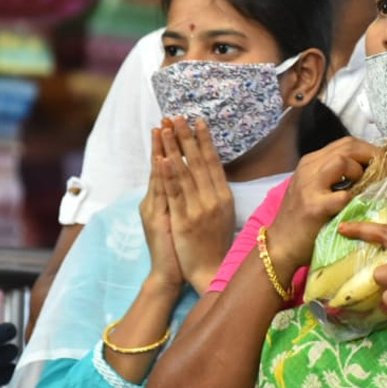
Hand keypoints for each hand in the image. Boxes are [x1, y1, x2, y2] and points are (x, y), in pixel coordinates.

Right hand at [140, 127, 182, 289]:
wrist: (171, 275)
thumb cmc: (180, 248)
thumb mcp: (181, 219)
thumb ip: (182, 198)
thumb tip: (192, 179)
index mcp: (162, 200)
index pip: (166, 166)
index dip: (168, 145)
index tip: (172, 123)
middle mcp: (156, 201)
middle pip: (161, 165)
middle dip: (165, 141)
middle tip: (167, 117)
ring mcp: (154, 210)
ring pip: (158, 176)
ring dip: (161, 151)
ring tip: (162, 129)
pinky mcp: (157, 221)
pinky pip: (161, 195)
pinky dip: (161, 177)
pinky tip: (161, 160)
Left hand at [159, 117, 234, 290]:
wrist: (211, 271)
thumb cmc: (215, 243)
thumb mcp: (223, 214)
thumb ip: (216, 192)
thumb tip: (212, 170)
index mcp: (223, 196)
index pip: (213, 161)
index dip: (205, 140)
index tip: (198, 121)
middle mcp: (213, 199)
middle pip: (199, 161)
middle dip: (187, 137)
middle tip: (178, 116)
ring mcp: (199, 209)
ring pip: (185, 172)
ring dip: (175, 148)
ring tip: (167, 128)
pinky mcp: (184, 220)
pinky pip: (175, 193)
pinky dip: (169, 174)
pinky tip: (163, 158)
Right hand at [267, 137, 378, 268]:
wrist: (281, 246)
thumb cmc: (303, 220)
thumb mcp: (315, 189)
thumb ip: (335, 177)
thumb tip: (370, 171)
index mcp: (310, 162)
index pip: (346, 143)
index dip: (370, 149)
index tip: (385, 161)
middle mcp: (308, 168)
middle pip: (347, 147)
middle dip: (372, 155)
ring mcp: (309, 186)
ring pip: (342, 161)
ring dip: (360, 171)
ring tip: (367, 187)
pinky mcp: (314, 207)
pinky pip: (342, 195)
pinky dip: (355, 198)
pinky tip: (357, 206)